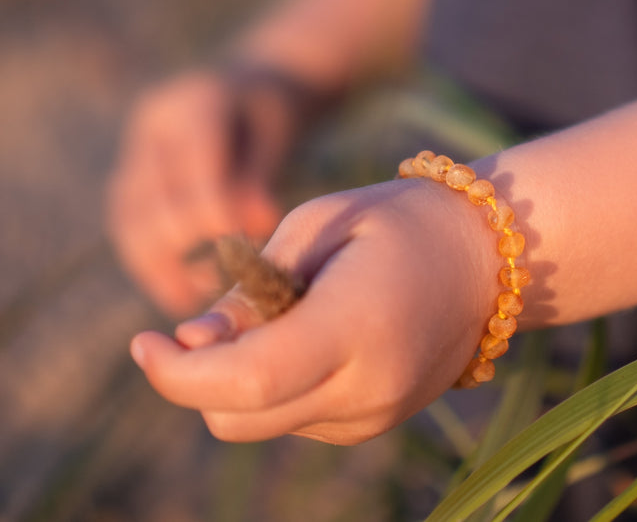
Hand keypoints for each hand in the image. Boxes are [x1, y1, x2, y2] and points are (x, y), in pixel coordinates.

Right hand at [107, 72, 288, 316]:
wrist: (251, 84)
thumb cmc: (274, 110)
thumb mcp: (278, 133)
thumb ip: (261, 175)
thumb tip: (258, 225)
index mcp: (197, 103)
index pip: (194, 168)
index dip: (212, 215)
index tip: (241, 256)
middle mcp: (156, 122)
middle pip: (151, 197)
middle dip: (182, 248)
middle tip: (218, 286)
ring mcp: (137, 145)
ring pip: (129, 217)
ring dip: (155, 266)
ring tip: (191, 299)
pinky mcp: (131, 169)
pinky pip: (129, 222)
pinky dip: (150, 261)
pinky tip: (182, 289)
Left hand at [129, 178, 497, 443]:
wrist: (484, 259)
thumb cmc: (396, 222)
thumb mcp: (316, 226)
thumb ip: (249, 290)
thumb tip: (189, 345)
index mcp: (356, 326)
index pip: (244, 381)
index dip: (176, 373)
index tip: (143, 340)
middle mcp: (369, 388)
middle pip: (240, 417)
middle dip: (198, 378)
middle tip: (209, 321)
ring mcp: (376, 415)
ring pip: (261, 423)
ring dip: (240, 380)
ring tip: (286, 315)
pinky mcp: (376, 423)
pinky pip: (295, 420)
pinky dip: (277, 387)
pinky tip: (309, 337)